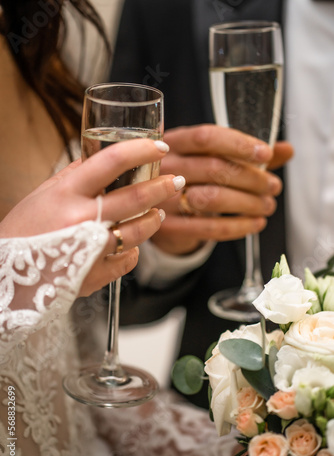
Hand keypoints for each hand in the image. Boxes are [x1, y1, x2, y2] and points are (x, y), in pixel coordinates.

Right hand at [0, 139, 183, 295]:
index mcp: (66, 193)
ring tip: (158, 212)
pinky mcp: (95, 275)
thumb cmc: (24, 231)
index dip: (141, 150)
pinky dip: (134, 251)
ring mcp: (89, 250)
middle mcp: (80, 219)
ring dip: (155, 219)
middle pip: (135, 198)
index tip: (159, 147)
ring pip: (139, 231)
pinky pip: (129, 259)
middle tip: (176, 181)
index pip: (111, 161)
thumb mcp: (43, 194)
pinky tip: (132, 244)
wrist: (6, 275)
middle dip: (163, 186)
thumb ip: (73, 176)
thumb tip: (98, 158)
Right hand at [151, 125, 293, 254]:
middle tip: (274, 186)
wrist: (153, 210)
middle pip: (213, 168)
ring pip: (212, 199)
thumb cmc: (190, 178)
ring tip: (267, 205)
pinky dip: (238, 227)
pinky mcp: (168, 226)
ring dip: (247, 203)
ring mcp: (162, 198)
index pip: (207, 137)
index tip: (266, 154)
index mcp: (174, 142)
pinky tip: (255, 223)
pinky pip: (208, 228)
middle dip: (252, 178)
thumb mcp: (210, 158)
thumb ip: (247, 154)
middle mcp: (164, 168)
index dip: (239, 144)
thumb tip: (286, 149)